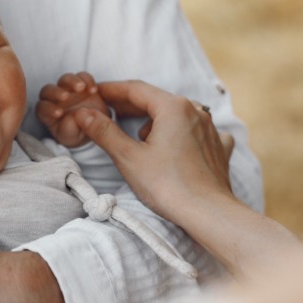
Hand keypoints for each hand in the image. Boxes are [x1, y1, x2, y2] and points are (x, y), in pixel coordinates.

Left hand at [36, 71, 110, 147]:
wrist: (94, 128)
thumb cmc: (75, 133)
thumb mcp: (71, 136)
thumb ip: (68, 129)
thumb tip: (71, 118)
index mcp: (47, 112)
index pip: (42, 107)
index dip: (48, 108)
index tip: (59, 113)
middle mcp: (55, 98)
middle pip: (49, 90)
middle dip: (56, 92)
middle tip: (66, 97)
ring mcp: (68, 89)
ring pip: (65, 79)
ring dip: (72, 81)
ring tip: (82, 88)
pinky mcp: (83, 84)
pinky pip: (82, 76)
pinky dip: (87, 80)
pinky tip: (93, 90)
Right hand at [72, 80, 234, 225]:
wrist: (207, 213)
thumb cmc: (168, 186)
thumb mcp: (128, 157)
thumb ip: (104, 132)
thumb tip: (84, 115)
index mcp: (173, 107)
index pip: (136, 89)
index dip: (112, 90)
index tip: (96, 92)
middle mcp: (195, 111)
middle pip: (157, 100)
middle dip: (131, 106)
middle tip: (109, 111)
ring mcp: (210, 129)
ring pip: (177, 116)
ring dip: (156, 121)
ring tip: (142, 137)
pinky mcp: (218, 148)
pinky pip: (198, 132)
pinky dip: (184, 134)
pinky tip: (179, 145)